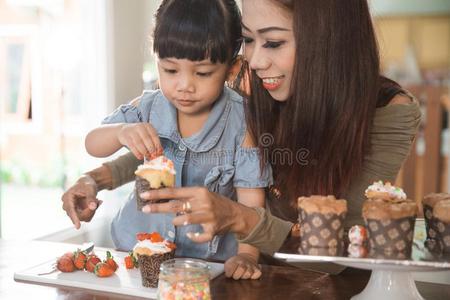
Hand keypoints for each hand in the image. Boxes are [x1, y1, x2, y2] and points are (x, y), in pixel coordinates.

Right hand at [61, 175, 101, 228]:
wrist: (87, 184)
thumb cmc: (87, 184)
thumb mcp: (90, 188)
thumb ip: (91, 197)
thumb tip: (93, 207)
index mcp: (67, 197)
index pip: (70, 209)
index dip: (74, 218)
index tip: (78, 227)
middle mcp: (67, 205)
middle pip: (78, 215)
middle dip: (90, 210)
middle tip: (99, 201)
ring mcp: (72, 210)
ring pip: (83, 217)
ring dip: (93, 211)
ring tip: (97, 200)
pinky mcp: (77, 213)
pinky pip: (86, 217)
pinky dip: (93, 211)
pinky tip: (96, 203)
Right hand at [117, 123, 161, 159]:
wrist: (124, 131)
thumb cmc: (139, 135)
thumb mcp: (147, 135)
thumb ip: (153, 142)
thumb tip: (160, 153)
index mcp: (148, 126)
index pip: (154, 135)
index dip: (157, 145)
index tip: (159, 152)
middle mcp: (140, 127)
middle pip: (147, 139)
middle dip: (151, 149)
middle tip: (153, 155)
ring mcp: (132, 132)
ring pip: (139, 143)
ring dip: (144, 151)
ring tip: (147, 156)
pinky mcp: (126, 137)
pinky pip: (132, 146)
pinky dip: (137, 153)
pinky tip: (140, 157)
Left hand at [140, 187, 257, 242]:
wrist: (235, 214)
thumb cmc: (215, 203)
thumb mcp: (201, 194)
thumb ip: (185, 196)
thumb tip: (163, 198)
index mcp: (199, 191)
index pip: (174, 192)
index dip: (158, 194)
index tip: (144, 195)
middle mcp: (203, 203)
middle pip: (176, 205)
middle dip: (158, 207)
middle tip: (145, 208)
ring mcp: (208, 216)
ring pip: (185, 220)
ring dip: (178, 222)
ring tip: (178, 221)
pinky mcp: (212, 229)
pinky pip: (197, 236)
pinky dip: (192, 236)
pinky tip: (190, 234)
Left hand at [224, 253, 261, 279]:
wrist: (247, 256)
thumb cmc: (236, 263)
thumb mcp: (229, 262)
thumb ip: (227, 268)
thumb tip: (227, 274)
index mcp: (236, 260)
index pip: (231, 266)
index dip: (229, 273)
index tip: (228, 275)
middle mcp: (244, 262)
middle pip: (241, 269)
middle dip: (237, 275)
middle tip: (236, 276)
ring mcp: (251, 265)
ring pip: (249, 273)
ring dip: (245, 276)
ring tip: (242, 275)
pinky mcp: (258, 269)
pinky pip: (258, 274)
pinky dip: (254, 276)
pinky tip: (251, 276)